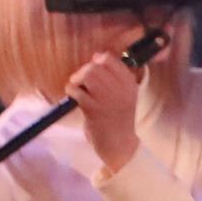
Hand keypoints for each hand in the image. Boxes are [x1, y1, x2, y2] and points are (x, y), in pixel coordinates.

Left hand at [68, 45, 145, 176]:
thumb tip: (96, 56)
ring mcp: (107, 100)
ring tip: (79, 91)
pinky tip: (75, 99)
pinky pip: (75, 90)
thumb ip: (114, 76)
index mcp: (129, 84)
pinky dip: (71, 91)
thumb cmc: (118, 117)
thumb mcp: (124, 94)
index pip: (110, 59)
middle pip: (94, 66)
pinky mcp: (93, 109)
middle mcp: (121, 90)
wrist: (118, 144)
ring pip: (86, 76)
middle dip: (83, 71)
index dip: (97, 61)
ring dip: (77, 81)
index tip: (95, 69)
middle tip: (82, 83)